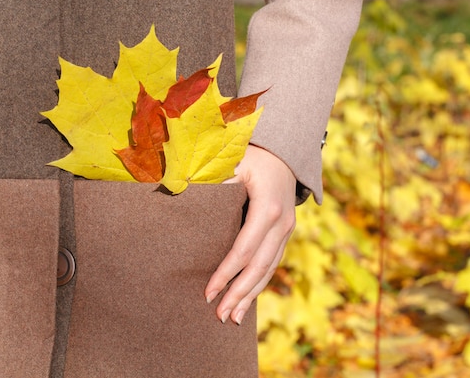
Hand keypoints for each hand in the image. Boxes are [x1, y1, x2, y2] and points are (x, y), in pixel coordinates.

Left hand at [205, 144, 297, 324]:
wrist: (284, 151)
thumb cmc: (253, 156)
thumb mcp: (234, 162)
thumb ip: (215, 181)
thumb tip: (182, 193)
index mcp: (266, 209)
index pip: (244, 250)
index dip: (226, 273)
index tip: (207, 292)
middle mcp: (281, 224)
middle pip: (259, 267)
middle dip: (238, 293)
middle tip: (219, 316)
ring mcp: (286, 230)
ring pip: (269, 270)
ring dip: (251, 295)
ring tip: (232, 318)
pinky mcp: (285, 233)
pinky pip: (273, 263)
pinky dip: (260, 283)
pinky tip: (247, 299)